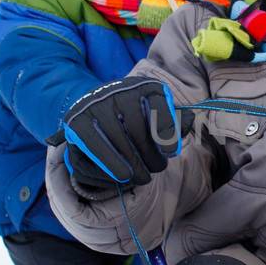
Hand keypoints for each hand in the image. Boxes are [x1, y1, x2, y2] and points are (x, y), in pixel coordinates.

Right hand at [56, 77, 190, 196]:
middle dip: (149, 157)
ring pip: (116, 141)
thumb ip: (176, 122)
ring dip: (131, 165)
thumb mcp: (159, 116)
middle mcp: (118, 90)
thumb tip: (189, 120)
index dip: (166, 132)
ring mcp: (95, 105)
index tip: (170, 153)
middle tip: (155, 170)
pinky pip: (94, 148)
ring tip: (141, 177)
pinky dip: (109, 166)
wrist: (97, 109)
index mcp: (144, 86)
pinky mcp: (76, 121)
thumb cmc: (139, 118)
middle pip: (137, 130)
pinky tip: (120, 177)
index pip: (158, 107)